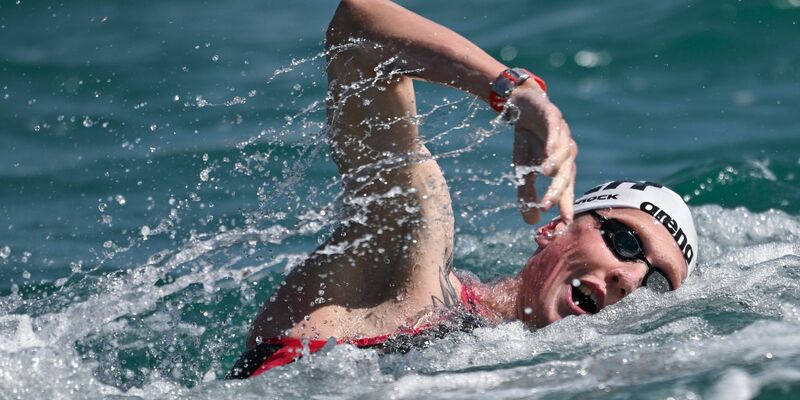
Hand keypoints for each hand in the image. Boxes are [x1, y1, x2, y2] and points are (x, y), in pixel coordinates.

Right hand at [509, 83, 576, 224]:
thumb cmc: (527, 140)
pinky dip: (554, 140)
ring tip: (546, 174)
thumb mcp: (523, 170)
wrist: (523, 106)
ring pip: (564, 151)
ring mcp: (562, 133)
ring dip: (556, 163)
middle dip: (559, 190)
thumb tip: (530, 222)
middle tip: (549, 204)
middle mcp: (567, 152)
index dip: (565, 204)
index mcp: (561, 166)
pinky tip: (549, 150)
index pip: (565, 189)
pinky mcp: (554, 116)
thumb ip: (527, 193)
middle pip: (566, 174)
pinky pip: (556, 130)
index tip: (564, 222)